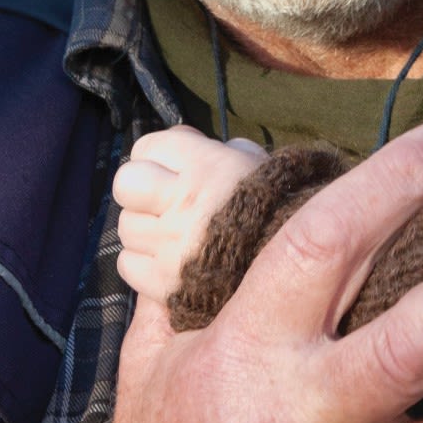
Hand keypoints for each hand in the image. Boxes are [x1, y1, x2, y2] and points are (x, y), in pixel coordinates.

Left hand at [113, 124, 266, 308]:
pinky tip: (168, 260)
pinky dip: (144, 262)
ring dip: (145, 228)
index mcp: (207, 167)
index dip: (156, 156)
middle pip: (127, 183)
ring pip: (126, 226)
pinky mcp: (164, 283)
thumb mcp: (256, 165)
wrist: (296, 273)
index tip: (171, 168)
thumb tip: (183, 139)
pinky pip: (129, 264)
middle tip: (161, 200)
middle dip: (141, 190)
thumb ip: (218, 149)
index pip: (146, 147)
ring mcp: (170, 245)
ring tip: (171, 234)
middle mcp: (184, 203)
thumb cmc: (277, 210)